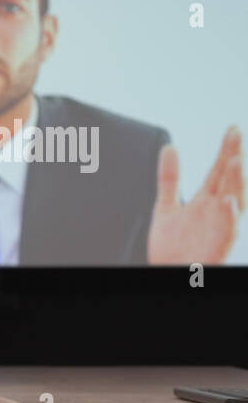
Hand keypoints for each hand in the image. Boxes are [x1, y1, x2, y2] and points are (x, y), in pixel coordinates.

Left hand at [147, 127, 242, 264]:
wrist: (169, 275)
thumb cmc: (173, 247)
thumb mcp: (166, 207)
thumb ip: (170, 178)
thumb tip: (169, 147)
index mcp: (205, 202)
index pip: (218, 171)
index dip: (225, 150)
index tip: (231, 128)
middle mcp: (216, 212)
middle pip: (228, 180)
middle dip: (233, 157)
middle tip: (235, 133)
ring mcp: (218, 229)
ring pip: (233, 203)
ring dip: (236, 182)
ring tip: (235, 160)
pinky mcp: (217, 248)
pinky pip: (227, 232)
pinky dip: (228, 216)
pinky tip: (226, 200)